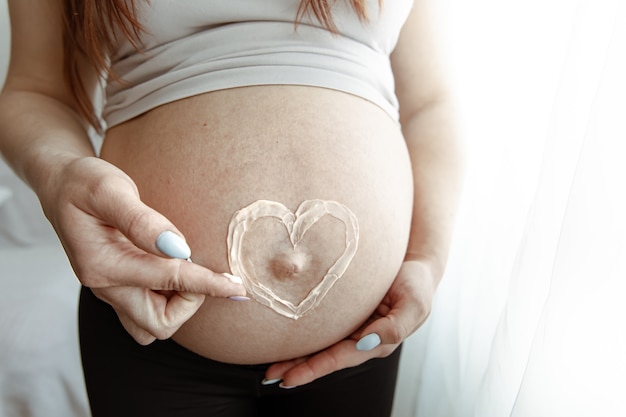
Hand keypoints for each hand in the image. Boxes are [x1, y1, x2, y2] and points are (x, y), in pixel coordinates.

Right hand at [40, 156, 246, 343]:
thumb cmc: (84, 183)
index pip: (168, 281)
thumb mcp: (109, 189)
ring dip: (177, 306)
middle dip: (189, 301)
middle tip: (200, 267)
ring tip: (186, 270)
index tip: (237, 287)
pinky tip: (177, 272)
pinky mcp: (118, 287)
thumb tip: (179, 248)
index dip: (208, 284)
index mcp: (103, 265)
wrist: (60, 186)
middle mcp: (105, 286)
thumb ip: (141, 220)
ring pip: (151, 326)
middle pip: (159, 323)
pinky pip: (147, 313)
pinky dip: (169, 301)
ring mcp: (110, 290)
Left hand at [263, 260, 436, 387]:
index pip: (340, 358)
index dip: (315, 369)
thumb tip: (367, 342)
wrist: (414, 264)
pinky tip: (287, 339)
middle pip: (325, 356)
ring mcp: (352, 326)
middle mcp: (360, 338)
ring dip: (297, 356)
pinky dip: (305, 335)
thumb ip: (396, 327)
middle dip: (298, 368)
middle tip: (270, 374)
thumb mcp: (414, 305)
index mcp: (377, 342)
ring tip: (271, 365)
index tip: (289, 378)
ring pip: (320, 345)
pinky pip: (322, 326)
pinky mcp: (345, 312)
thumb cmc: (416, 285)